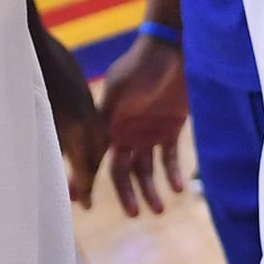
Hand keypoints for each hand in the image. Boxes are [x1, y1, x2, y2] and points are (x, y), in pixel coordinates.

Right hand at [94, 34, 188, 216]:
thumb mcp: (119, 91)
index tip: (84, 204)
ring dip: (151, 189)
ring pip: (146, 169)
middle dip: (127, 194)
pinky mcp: (169, 128)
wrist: (172, 49)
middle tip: (135, 215)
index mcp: (108, 124)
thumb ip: (104, 118)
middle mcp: (125, 131)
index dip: (89, 179)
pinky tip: (178, 188)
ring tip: (160, 209)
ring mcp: (147, 131)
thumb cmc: (141, 67)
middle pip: (123, 170)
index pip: (96, 158)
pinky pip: (169, 158)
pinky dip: (172, 173)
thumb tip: (87, 146)